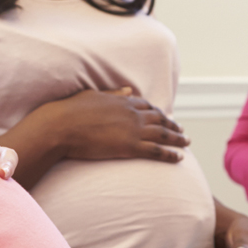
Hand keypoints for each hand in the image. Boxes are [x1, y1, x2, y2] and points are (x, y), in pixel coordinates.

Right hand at [52, 87, 189, 162]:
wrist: (61, 127)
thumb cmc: (70, 111)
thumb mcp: (93, 96)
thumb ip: (114, 94)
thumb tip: (129, 89)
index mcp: (123, 101)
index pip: (147, 105)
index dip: (158, 112)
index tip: (164, 116)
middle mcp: (132, 114)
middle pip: (160, 119)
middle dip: (173, 125)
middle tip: (182, 130)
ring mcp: (133, 131)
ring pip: (163, 135)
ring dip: (177, 139)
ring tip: (186, 142)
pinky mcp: (130, 147)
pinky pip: (157, 151)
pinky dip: (170, 154)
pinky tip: (180, 158)